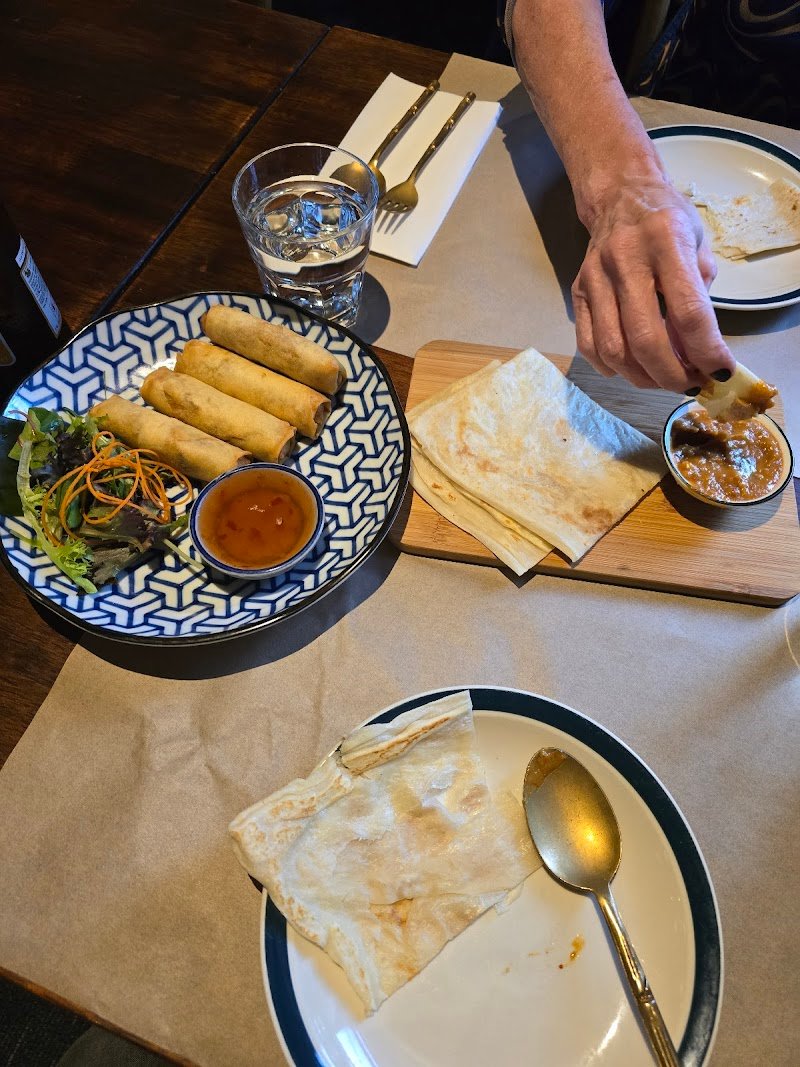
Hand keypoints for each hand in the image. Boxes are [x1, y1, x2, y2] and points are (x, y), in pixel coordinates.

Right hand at [571, 175, 735, 390]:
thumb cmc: (667, 221)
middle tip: (690, 384)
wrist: (620, 196)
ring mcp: (595, 278)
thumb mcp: (699, 246)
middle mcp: (626, 259)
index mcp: (666, 242)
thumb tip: (697, 353)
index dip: (707, 351)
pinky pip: (588, 345)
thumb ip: (700, 296)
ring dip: (642, 377)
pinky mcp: (577, 292)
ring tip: (663, 380)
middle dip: (672, 374)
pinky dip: (611, 368)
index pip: (689, 312)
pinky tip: (632, 369)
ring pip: (614, 349)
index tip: (720, 371)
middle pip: (646, 338)